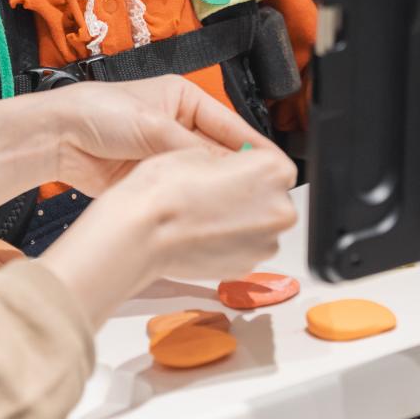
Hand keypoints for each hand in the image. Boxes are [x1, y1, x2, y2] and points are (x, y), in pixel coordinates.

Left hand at [0, 77, 263, 238]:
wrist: (54, 136)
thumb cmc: (97, 112)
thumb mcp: (150, 125)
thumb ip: (189, 149)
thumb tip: (223, 172)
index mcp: (186, 101)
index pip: (232, 126)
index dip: (253, 149)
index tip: (276, 169)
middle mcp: (180, 128)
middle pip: (220, 157)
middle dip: (236, 177)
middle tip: (261, 198)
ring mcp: (165, 156)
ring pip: (201, 179)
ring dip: (214, 194)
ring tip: (237, 212)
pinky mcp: (150, 180)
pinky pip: (179, 193)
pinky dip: (191, 205)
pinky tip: (206, 217)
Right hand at [40, 142, 297, 325]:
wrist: (141, 233)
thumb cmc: (164, 191)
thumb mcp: (198, 152)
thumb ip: (229, 161)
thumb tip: (235, 169)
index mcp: (273, 172)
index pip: (277, 161)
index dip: (252, 162)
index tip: (237, 165)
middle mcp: (278, 209)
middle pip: (272, 196)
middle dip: (250, 191)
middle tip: (216, 188)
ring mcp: (265, 243)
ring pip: (259, 224)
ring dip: (241, 217)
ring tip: (205, 211)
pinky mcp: (246, 266)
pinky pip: (245, 246)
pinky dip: (230, 240)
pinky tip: (202, 231)